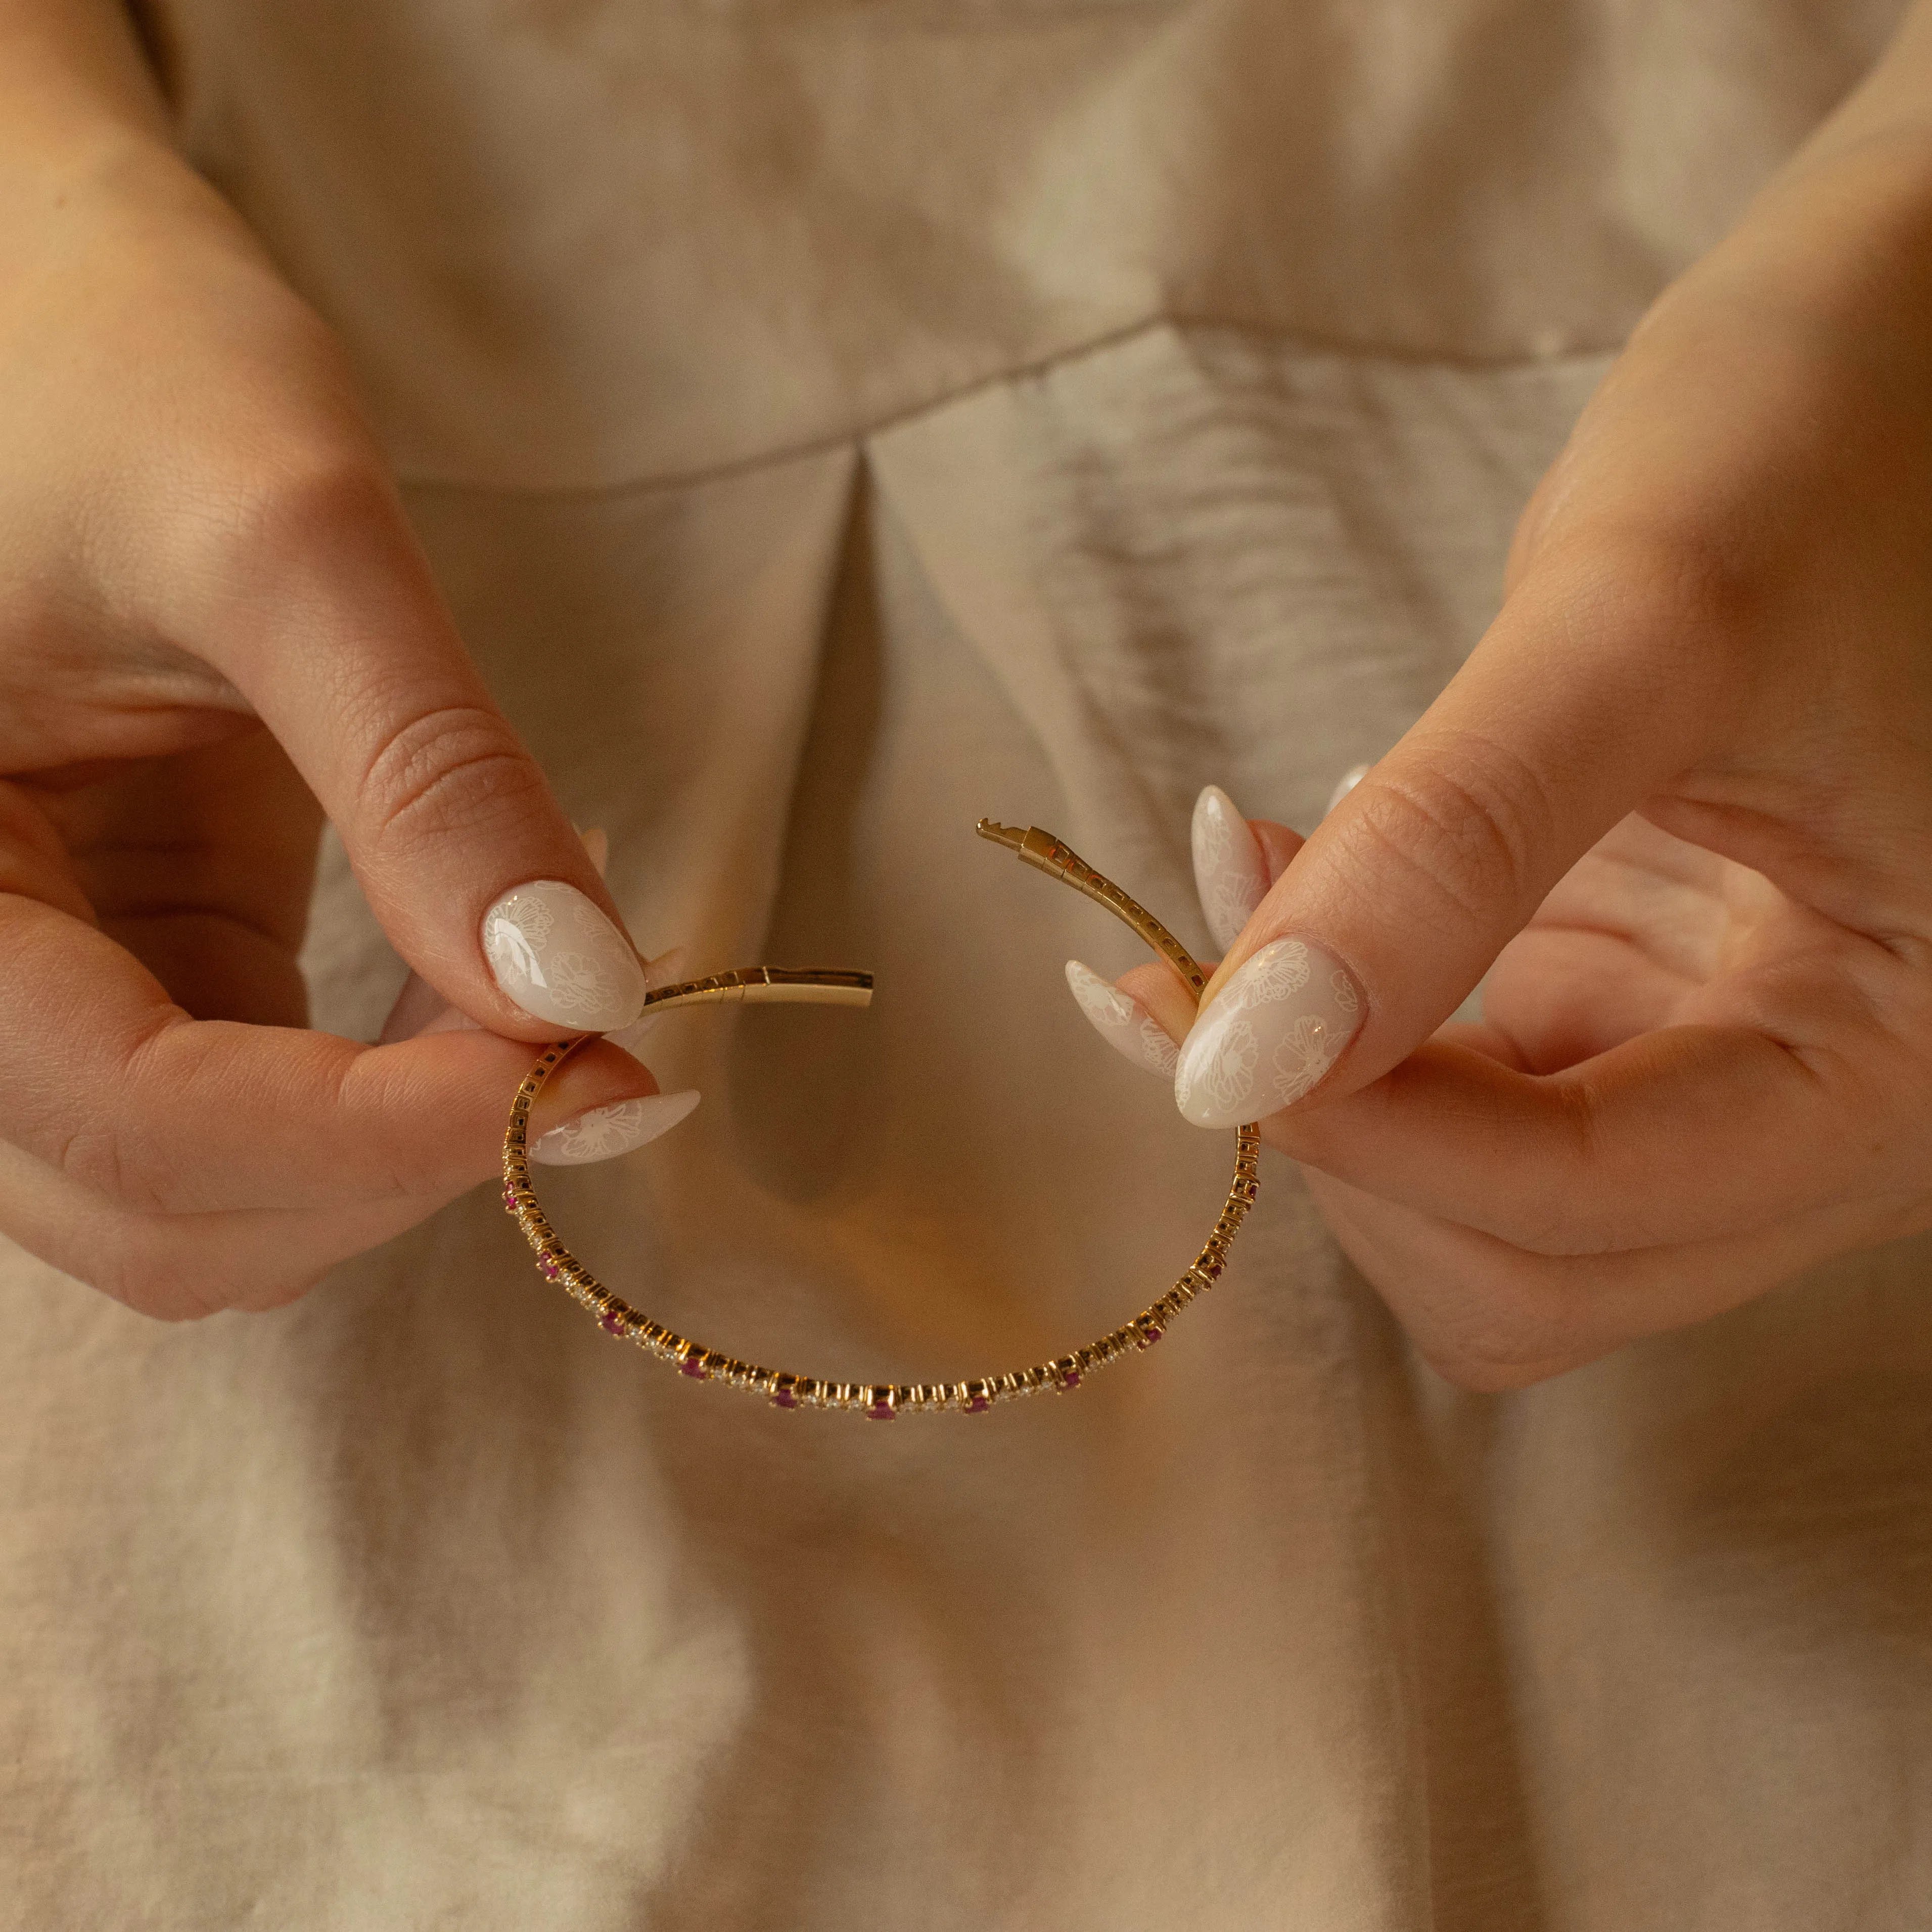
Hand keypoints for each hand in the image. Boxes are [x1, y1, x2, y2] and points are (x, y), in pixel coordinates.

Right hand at [0, 9, 679, 1317]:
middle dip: (396, 1161)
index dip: (375, 1137)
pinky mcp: (134, 960)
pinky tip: (488, 969)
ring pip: (218, 1189)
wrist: (63, 310)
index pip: (131, 1121)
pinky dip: (399, 1080)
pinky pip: (265, 1101)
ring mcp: (38, 984)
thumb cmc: (117, 363)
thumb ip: (423, 769)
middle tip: (598, 1048)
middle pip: (168, 1207)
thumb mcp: (275, 531)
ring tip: (545, 991)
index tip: (592, 1068)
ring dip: (402, 1139)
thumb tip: (579, 989)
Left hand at [1072, 112, 1931, 1386]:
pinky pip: (1454, 1076)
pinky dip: (1347, 1005)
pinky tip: (1299, 863)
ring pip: (1471, 1198)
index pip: (1579, 1215)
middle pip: (1522, 1263)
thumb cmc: (1836, 439)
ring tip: (1252, 872)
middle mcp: (1821, 1108)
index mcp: (1897, 1076)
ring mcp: (1720, 1051)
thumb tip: (1232, 1065)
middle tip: (1204, 945)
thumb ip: (1453, 852)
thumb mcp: (1647, 627)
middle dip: (1340, 1129)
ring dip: (1328, 1074)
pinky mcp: (1637, 980)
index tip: (1187, 992)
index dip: (1363, 1128)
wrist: (1893, 348)